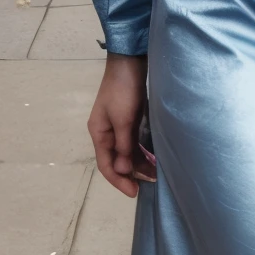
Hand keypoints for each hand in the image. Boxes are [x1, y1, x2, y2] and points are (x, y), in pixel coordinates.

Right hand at [89, 53, 153, 196]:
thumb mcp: (123, 119)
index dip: (119, 180)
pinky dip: (141, 152)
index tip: (134, 192)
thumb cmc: (123, 89)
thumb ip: (122, 145)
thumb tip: (121, 169)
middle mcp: (106, 132)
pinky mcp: (129, 119)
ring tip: (154, 174)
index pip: (106, 165)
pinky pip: (133, 142)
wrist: (130, 61)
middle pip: (116, 161)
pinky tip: (153, 158)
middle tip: (148, 185)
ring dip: (138, 164)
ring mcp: (118, 126)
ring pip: (126, 152)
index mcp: (99, 133)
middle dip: (131, 174)